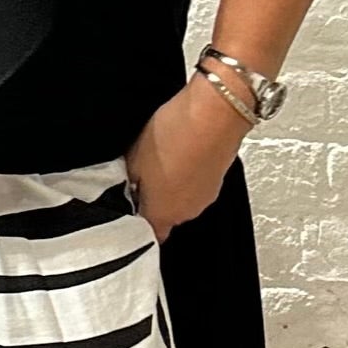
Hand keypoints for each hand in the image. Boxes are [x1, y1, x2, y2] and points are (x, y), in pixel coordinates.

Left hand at [124, 71, 253, 242]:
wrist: (215, 112)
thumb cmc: (176, 134)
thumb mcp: (135, 157)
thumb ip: (130, 181)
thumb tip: (128, 189)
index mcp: (163, 214)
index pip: (147, 235)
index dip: (136, 223)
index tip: (129, 206)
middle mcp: (187, 213)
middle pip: (165, 215)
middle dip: (153, 199)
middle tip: (142, 175)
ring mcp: (206, 196)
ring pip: (182, 198)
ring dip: (172, 184)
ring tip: (163, 158)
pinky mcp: (219, 178)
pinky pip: (197, 183)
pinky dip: (189, 172)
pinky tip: (181, 151)